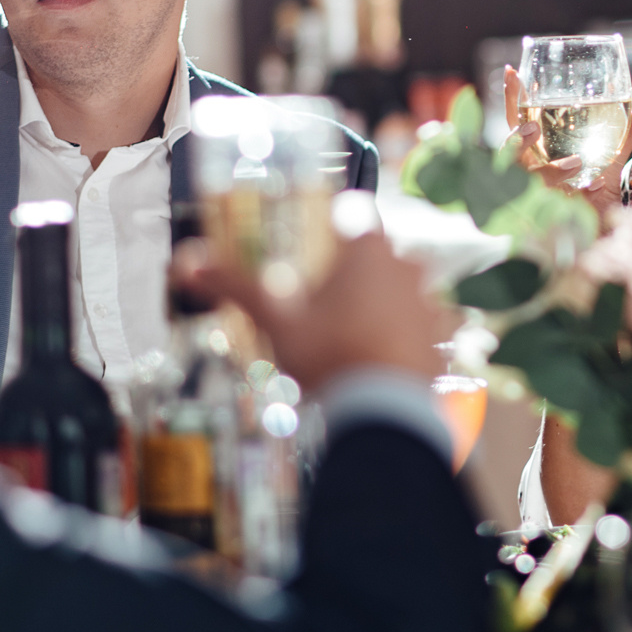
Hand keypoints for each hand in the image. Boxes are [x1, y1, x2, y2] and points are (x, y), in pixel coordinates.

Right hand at [175, 232, 450, 390]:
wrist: (387, 415)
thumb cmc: (332, 358)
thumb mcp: (276, 321)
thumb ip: (236, 286)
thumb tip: (190, 261)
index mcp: (368, 249)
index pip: (351, 215)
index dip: (329, 232)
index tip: (311, 255)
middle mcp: (407, 266)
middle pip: (374, 256)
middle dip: (349, 274)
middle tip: (321, 305)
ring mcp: (429, 301)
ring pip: (397, 289)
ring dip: (376, 305)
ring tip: (345, 337)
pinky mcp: (441, 336)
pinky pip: (416, 324)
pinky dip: (398, 334)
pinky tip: (374, 357)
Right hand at [500, 64, 631, 221]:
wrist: (601, 241)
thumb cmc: (595, 201)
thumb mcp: (608, 167)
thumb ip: (620, 140)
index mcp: (535, 157)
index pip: (516, 124)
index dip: (511, 99)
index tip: (512, 72)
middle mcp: (528, 177)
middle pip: (509, 156)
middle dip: (517, 141)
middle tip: (533, 129)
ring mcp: (535, 200)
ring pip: (530, 183)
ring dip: (550, 171)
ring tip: (575, 164)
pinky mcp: (550, 222)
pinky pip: (559, 208)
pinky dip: (578, 197)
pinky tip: (594, 187)